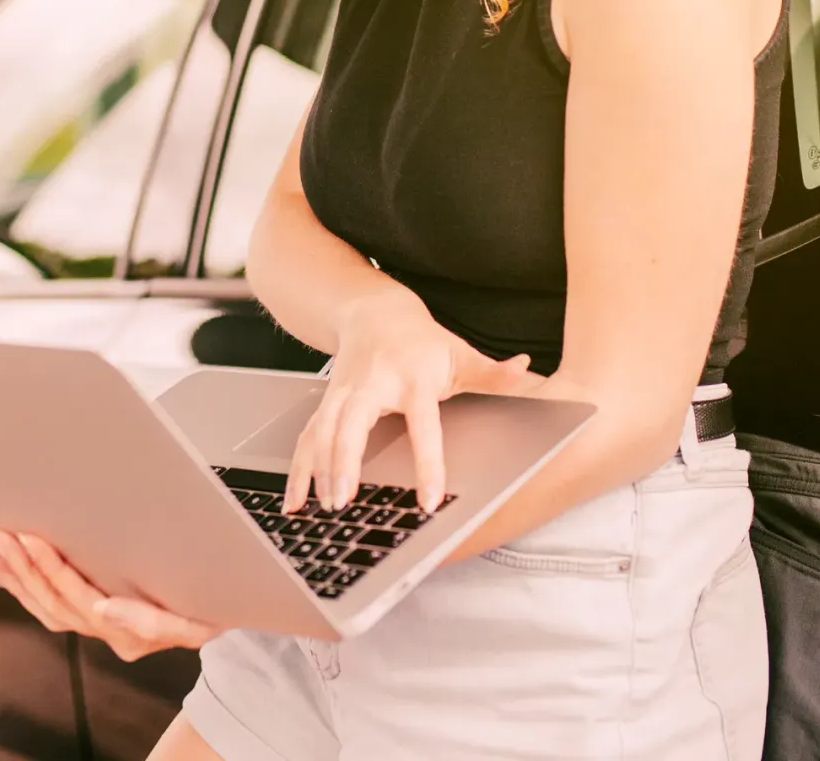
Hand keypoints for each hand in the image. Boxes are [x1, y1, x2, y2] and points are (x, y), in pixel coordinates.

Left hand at [0, 531, 222, 660]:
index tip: (34, 543)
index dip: (56, 572)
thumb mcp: (199, 620)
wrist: (223, 617)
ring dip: (18, 579)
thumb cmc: (213, 607)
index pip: (83, 600)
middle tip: (3, 535)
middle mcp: (110, 634)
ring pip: (47, 609)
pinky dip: (25, 588)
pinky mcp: (93, 619)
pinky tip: (5, 570)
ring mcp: (100, 628)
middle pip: (57, 604)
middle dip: (27, 569)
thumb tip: (103, 609)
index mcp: (133, 633)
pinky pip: (50, 609)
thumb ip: (154, 620)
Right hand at [288, 291, 539, 515]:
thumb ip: (492, 371)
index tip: (427, 500)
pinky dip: (298, 468)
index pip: (422, 424)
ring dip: (318, 468)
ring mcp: (344, 392)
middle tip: (344, 499)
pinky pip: (307, 436)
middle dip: (345, 460)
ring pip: (324, 430)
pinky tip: (294, 501)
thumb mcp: (461, 352)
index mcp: (413, 379)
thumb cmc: (423, 341)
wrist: (375, 312)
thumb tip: (525, 369)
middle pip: (353, 423)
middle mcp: (373, 384)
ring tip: (321, 507)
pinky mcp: (327, 402)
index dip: (427, 464)